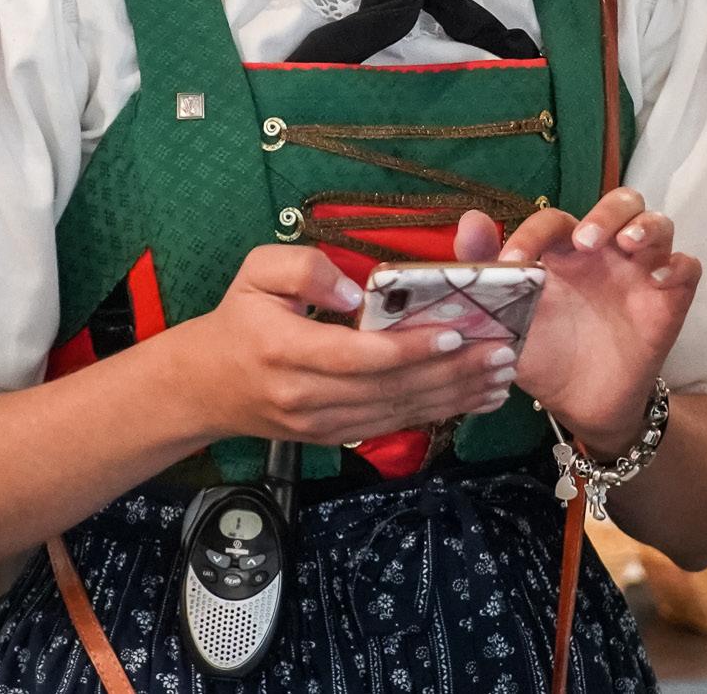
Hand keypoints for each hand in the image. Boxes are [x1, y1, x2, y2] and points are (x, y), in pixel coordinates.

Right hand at [167, 244, 517, 445]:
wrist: (203, 387)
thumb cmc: (237, 319)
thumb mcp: (256, 273)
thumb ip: (305, 268)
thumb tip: (357, 290)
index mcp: (287, 351)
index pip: (358, 355)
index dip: (410, 348)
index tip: (457, 331)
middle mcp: (306, 396)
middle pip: (389, 388)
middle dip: (452, 372)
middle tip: (503, 352)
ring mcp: (320, 424)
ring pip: (397, 412)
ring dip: (454, 396)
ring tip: (501, 376)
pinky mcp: (332, 437)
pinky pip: (390, 425)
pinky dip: (435, 413)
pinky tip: (472, 399)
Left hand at [455, 190, 699, 457]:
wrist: (582, 404)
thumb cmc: (546, 354)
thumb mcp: (508, 319)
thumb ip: (485, 270)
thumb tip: (469, 221)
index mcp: (566, 252)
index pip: (555, 221)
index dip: (533, 233)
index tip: (512, 265)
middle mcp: (607, 252)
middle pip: (622, 202)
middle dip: (606, 213)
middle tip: (586, 242)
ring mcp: (641, 272)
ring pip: (658, 223)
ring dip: (645, 226)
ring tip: (628, 246)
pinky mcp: (669, 298)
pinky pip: (687, 267)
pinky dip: (678, 265)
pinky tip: (659, 280)